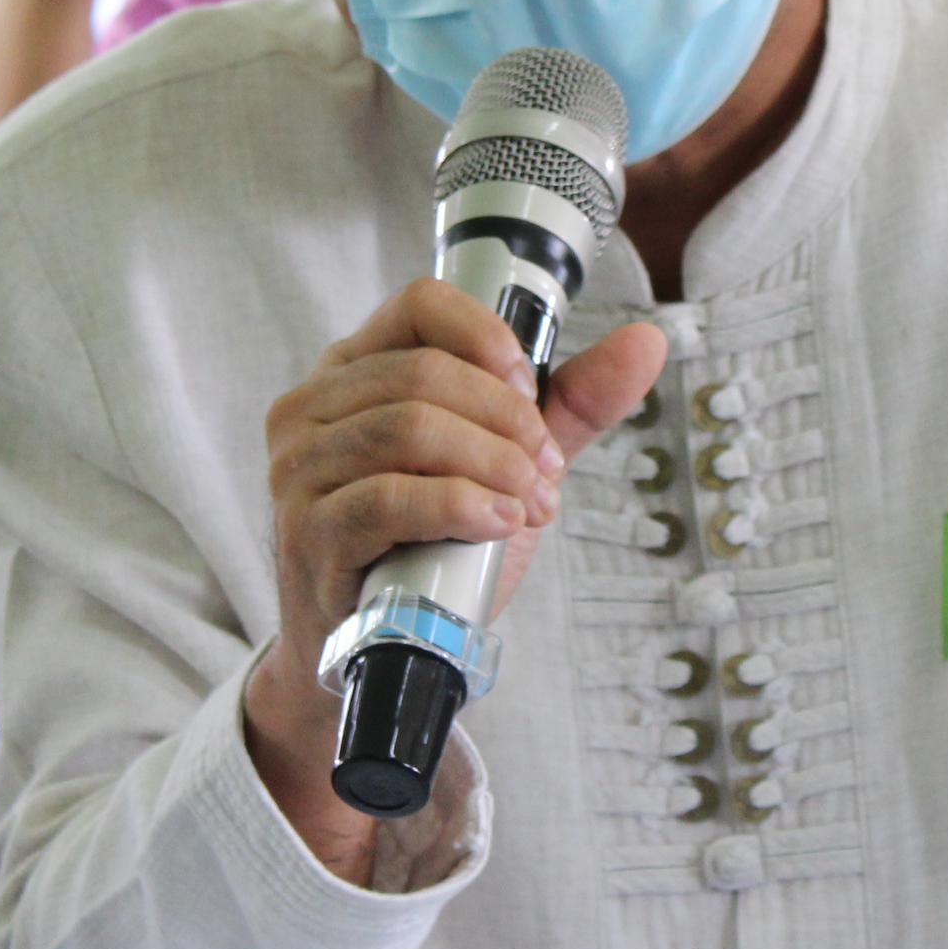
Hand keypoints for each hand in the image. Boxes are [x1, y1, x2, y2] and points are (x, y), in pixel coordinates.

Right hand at [241, 281, 666, 878]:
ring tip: (527, 502)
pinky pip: (391, 498)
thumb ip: (571, 403)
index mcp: (354, 369)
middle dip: (508, 420)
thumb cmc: (432, 544)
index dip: (489, 338)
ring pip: (410, 427)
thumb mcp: (505, 461)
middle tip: (545, 471)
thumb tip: (646, 341)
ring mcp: (302, 469)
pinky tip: (498, 523)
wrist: (381, 644)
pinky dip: (461, 506)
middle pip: (425, 371)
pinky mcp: (310, 530)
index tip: (530, 391)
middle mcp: (314, 407)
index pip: (420, 304)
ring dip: (492, 465)